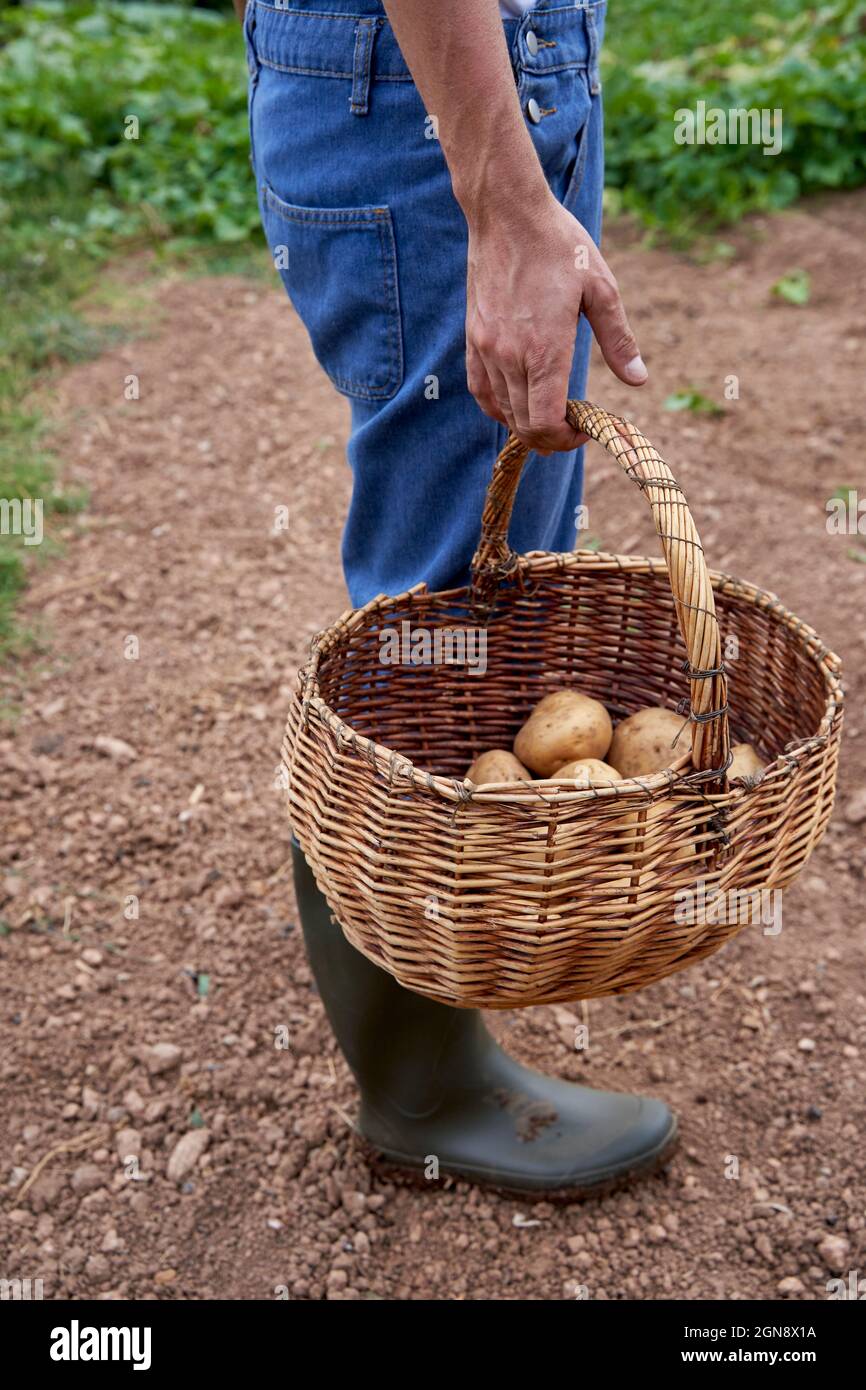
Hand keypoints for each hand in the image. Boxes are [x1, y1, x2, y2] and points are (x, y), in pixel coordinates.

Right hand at [465, 192, 646, 452]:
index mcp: (544, 349)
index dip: (566, 439)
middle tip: (573, 427)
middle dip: (551, 437)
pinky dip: (499, 407)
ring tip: (551, 413)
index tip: (584, 429)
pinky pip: (480, 390)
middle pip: (524, 426)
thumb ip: (618, 340)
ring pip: (503, 411)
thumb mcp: (601, 289)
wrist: (507, 213)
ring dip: (527, 422)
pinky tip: (516, 403)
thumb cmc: (559, 245)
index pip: (545, 422)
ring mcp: (487, 349)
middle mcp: (510, 356)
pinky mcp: (473, 338)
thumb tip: (638, 381)